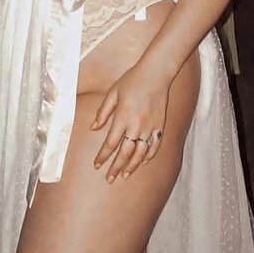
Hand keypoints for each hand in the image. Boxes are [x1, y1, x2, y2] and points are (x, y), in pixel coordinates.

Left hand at [91, 61, 170, 182]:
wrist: (156, 74)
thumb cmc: (132, 80)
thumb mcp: (113, 93)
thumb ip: (103, 112)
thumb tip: (93, 128)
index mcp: (122, 117)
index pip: (110, 143)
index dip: (103, 156)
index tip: (96, 165)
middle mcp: (136, 125)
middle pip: (125, 153)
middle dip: (115, 167)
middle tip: (109, 178)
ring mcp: (150, 127)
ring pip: (140, 153)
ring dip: (131, 166)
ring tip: (124, 175)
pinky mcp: (160, 126)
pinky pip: (154, 146)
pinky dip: (148, 156)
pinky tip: (142, 162)